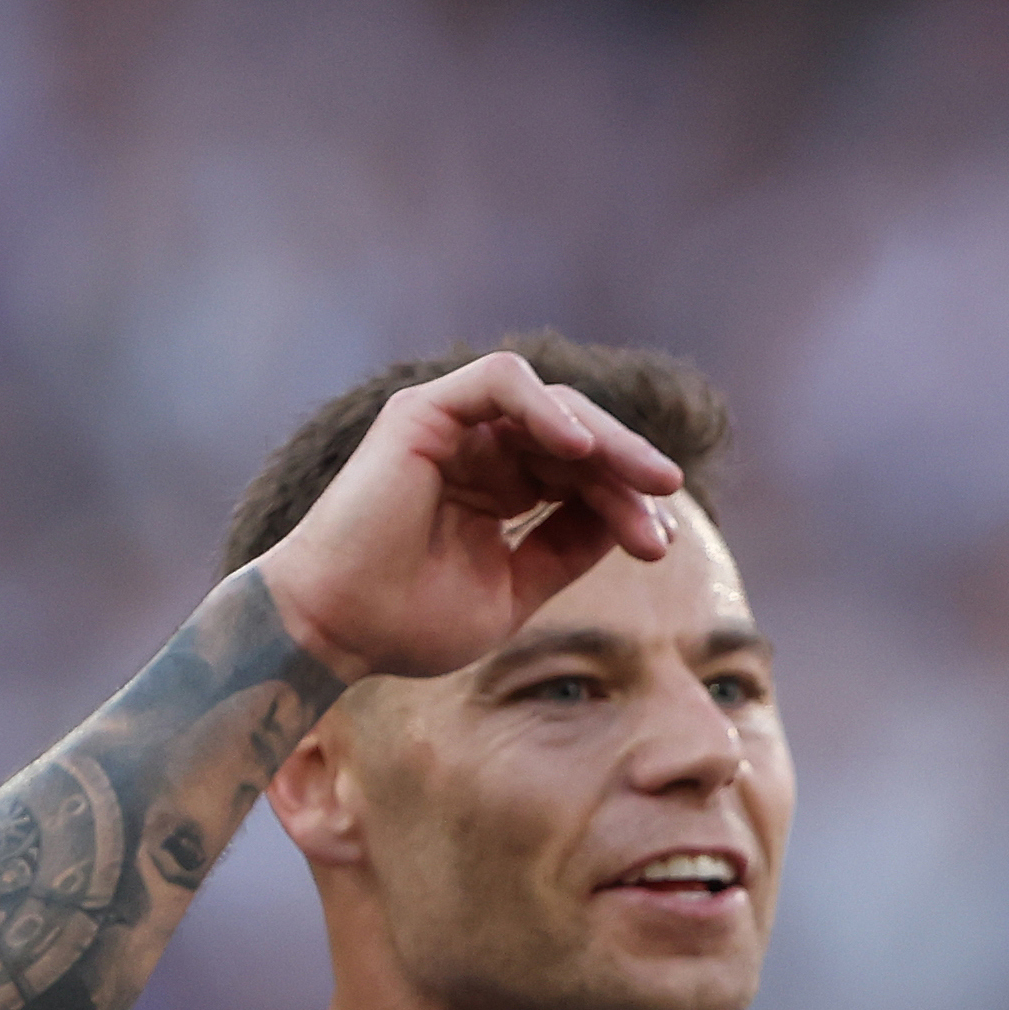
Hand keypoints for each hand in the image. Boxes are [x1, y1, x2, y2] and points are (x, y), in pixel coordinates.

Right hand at [247, 350, 685, 683]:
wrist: (338, 629)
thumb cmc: (409, 621)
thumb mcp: (515, 590)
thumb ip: (566, 551)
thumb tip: (630, 522)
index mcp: (498, 491)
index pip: (580, 480)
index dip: (625, 504)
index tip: (662, 545)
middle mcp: (478, 452)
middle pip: (575, 441)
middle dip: (628, 467)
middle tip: (670, 494)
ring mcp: (451, 428)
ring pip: (551, 409)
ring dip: (605, 440)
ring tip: (646, 478)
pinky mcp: (425, 411)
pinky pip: (500, 381)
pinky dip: (544, 406)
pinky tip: (580, 450)